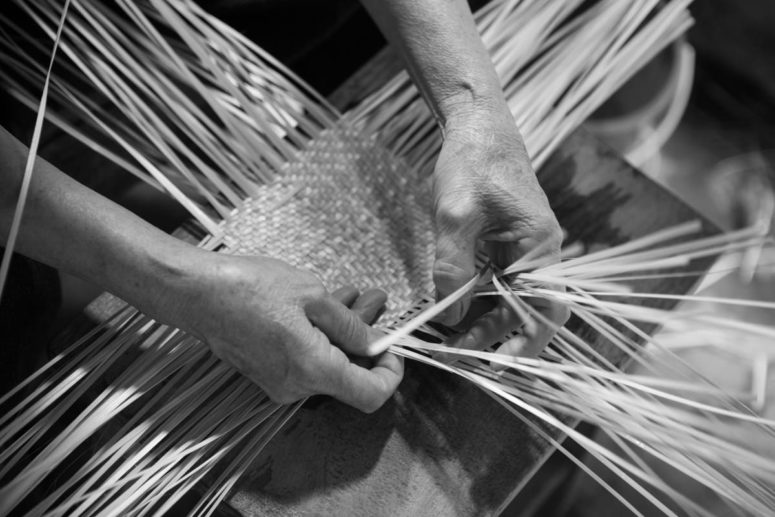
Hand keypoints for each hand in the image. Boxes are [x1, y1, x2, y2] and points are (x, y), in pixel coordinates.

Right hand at [154, 252, 402, 412]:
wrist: (196, 293)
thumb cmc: (249, 288)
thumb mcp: (312, 295)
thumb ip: (349, 325)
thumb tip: (373, 342)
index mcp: (314, 370)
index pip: (371, 395)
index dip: (390, 373)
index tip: (393, 347)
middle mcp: (297, 387)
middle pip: (349, 376)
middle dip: (366, 340)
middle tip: (374, 302)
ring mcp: (279, 383)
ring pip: (328, 363)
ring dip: (343, 333)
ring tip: (353, 295)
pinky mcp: (267, 373)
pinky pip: (306, 360)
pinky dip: (320, 336)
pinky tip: (323, 304)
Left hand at [432, 108, 568, 356]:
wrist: (476, 128)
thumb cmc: (473, 162)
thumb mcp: (455, 214)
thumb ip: (453, 266)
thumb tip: (451, 314)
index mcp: (539, 244)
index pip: (544, 307)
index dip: (525, 341)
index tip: (496, 364)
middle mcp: (538, 251)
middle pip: (528, 309)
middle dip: (499, 336)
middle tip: (462, 354)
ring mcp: (522, 248)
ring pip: (511, 299)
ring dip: (487, 321)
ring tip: (454, 339)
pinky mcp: (504, 245)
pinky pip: (498, 282)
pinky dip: (479, 301)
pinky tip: (455, 310)